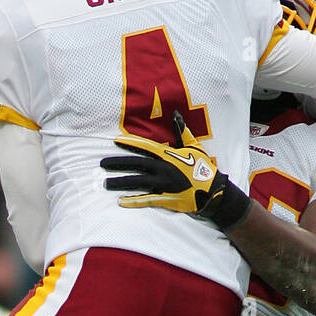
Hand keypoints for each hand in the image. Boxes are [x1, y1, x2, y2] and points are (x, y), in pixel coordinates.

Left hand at [101, 111, 250, 230]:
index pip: (145, 147)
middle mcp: (164, 169)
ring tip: (105, 183)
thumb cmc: (203, 168)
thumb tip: (176, 114)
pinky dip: (133, 201)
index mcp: (169, 155)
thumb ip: (182, 131)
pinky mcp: (166, 199)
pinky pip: (146, 200)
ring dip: (120, 183)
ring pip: (137, 182)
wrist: (213, 191)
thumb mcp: (194, 146)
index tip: (115, 141)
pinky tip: (120, 202)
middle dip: (118, 163)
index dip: (130, 144)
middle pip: (136, 164)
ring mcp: (164, 184)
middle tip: (102, 164)